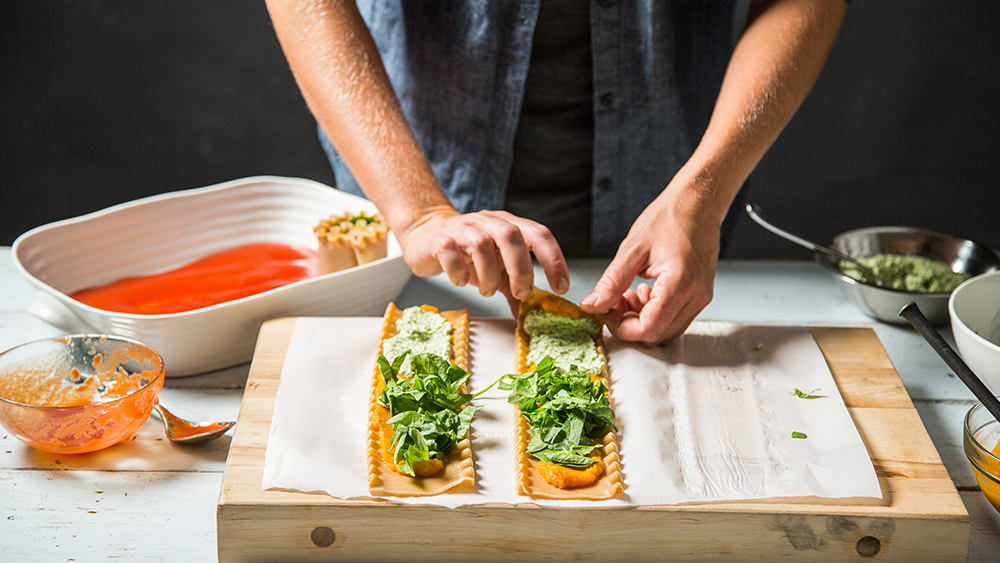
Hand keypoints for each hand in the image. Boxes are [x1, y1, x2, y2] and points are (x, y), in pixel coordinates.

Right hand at [397, 207, 569, 305]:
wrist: (427, 234)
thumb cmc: (468, 254)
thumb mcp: (497, 270)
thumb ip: (515, 290)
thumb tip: (532, 319)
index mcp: (509, 226)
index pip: (539, 234)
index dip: (554, 259)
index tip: (560, 287)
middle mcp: (488, 222)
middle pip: (511, 235)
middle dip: (521, 269)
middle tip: (520, 292)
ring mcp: (462, 228)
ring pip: (481, 244)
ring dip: (489, 275)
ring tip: (487, 291)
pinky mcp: (439, 239)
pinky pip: (449, 251)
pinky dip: (458, 272)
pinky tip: (461, 282)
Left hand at [580, 188, 720, 345]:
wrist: (697, 204)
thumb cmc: (669, 218)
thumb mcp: (632, 249)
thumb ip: (611, 282)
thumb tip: (592, 305)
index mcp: (679, 283)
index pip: (648, 328)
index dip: (621, 326)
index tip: (606, 310)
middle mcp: (695, 296)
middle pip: (657, 335)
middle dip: (629, 324)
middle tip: (614, 301)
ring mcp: (701, 298)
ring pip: (666, 332)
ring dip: (642, 321)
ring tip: (628, 294)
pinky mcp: (700, 296)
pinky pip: (675, 320)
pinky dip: (655, 315)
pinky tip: (643, 293)